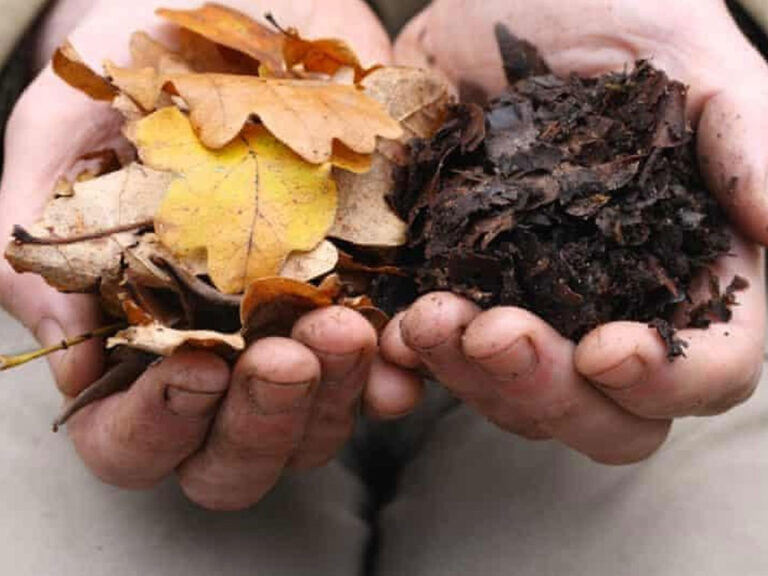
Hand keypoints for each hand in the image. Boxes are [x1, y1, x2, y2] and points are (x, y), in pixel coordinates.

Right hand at [0, 0, 389, 509]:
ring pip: (319, 428)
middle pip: (235, 457)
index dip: (157, 425)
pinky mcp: (366, 298)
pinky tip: (402, 339)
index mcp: (139, 338)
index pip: (131, 438)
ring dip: (336, 396)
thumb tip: (70, 362)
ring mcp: (298, 337)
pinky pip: (391, 365)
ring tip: (346, 327)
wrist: (230, 15)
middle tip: (284, 356)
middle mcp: (222, 356)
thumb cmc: (131, 75)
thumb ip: (44, 247)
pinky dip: (399, 366)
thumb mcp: (61, 140)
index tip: (196, 362)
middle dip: (261, 420)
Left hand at [373, 0, 767, 463]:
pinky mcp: (456, 286)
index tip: (609, 350)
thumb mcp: (680, 53)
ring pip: (512, 397)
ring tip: (429, 316)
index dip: (668, 381)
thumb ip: (742, 138)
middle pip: (602, 414)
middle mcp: (607, 303)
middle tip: (496, 331)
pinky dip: (414, 362)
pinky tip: (391, 332)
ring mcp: (526, 304)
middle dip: (549, 390)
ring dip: (469, 374)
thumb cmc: (598, 7)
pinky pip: (434, 359)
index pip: (705, 370)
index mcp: (683, 264)